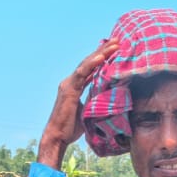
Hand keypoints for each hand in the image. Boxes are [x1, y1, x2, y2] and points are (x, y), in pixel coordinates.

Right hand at [37, 38, 120, 168]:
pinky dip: (92, 64)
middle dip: (104, 50)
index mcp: (75, 85)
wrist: (57, 137)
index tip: (116, 49)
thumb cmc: (71, 128)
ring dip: (101, 53)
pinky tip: (102, 57)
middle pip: (89, 62)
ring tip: (114, 44)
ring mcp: (68, 84)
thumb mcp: (88, 110)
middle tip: (118, 40)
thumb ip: (94, 100)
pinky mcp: (69, 90)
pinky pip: (82, 74)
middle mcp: (70, 81)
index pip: (90, 68)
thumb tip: (108, 96)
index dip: (102, 57)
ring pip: (87, 64)